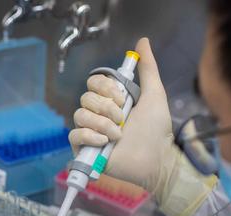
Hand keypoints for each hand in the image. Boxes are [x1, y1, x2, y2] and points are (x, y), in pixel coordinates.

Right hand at [69, 37, 176, 191]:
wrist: (157, 158)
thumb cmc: (157, 130)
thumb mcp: (154, 93)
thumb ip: (148, 68)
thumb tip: (142, 42)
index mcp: (111, 101)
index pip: (93, 83)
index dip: (105, 88)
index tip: (123, 98)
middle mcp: (99, 115)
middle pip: (85, 98)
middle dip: (106, 107)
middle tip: (123, 118)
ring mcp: (91, 133)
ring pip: (79, 115)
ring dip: (101, 123)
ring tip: (118, 135)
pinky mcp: (85, 150)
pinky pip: (74, 136)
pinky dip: (89, 136)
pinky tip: (105, 142)